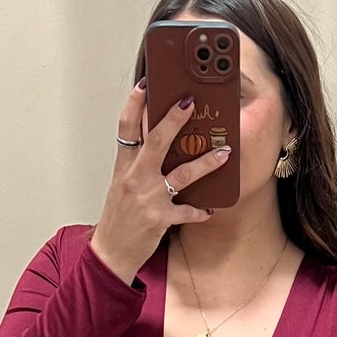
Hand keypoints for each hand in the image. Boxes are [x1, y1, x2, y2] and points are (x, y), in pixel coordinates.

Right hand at [89, 80, 232, 277]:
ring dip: (206, 163)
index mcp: (124, 166)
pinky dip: (200, 210)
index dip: (134, 104)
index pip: (126, 128)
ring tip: (225, 152)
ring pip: (181, 174)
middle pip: (156, 141)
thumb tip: (159, 142)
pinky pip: (187, 211)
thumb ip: (138, 163)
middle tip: (191, 102)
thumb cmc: (119, 217)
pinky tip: (210, 209)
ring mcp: (148, 198)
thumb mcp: (121, 185)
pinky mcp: (160, 219)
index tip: (146, 85)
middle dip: (174, 120)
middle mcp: (135, 178)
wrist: (111, 252)